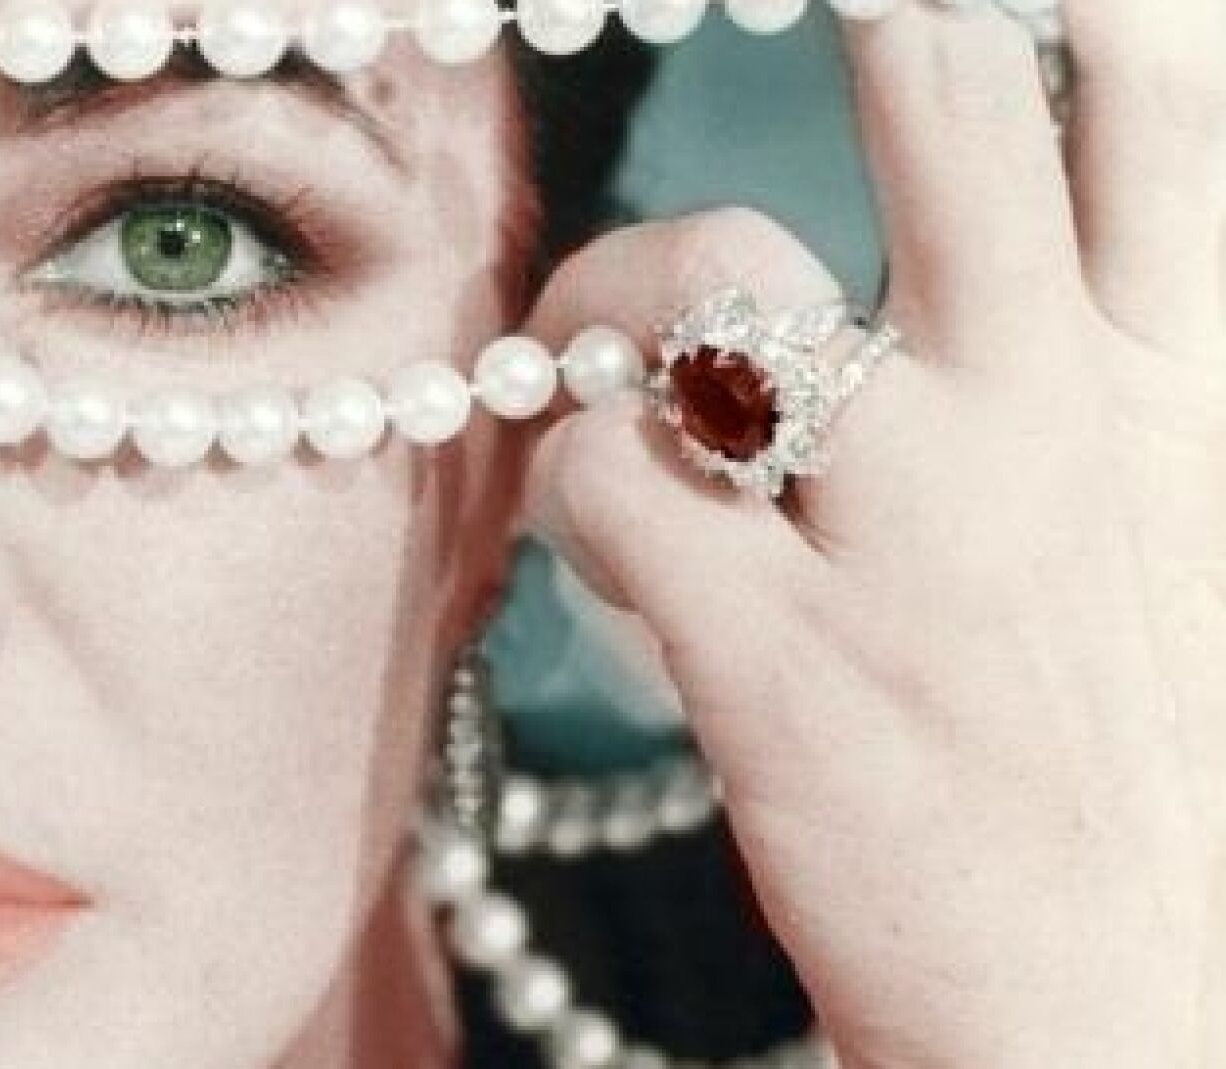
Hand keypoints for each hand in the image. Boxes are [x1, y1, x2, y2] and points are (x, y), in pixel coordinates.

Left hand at [521, 6, 1225, 1067]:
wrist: (1144, 1028)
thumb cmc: (1172, 782)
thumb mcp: (1208, 535)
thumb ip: (1145, 381)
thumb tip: (1055, 248)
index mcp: (1190, 390)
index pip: (1166, 99)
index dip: (1091, 2)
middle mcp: (1052, 419)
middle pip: (942, 101)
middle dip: (877, 26)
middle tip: (832, 40)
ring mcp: (905, 532)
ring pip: (707, 276)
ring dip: (620, 280)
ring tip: (605, 347)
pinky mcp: (772, 657)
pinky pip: (599, 478)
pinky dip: (568, 480)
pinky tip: (603, 532)